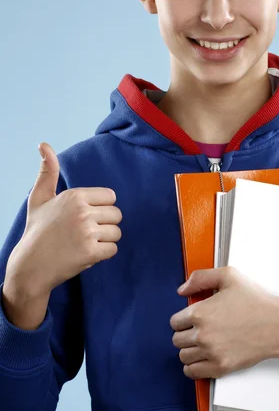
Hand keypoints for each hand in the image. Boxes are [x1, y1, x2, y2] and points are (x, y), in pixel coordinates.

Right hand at [4, 142, 122, 297]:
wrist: (30, 266)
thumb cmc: (37, 230)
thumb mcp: (39, 198)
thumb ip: (48, 171)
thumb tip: (43, 144)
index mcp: (75, 196)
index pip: (111, 197)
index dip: (101, 208)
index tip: (85, 217)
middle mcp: (82, 212)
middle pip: (117, 215)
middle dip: (105, 224)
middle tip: (84, 232)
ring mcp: (87, 232)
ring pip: (116, 232)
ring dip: (105, 240)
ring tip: (84, 242)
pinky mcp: (90, 252)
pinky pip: (113, 249)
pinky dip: (103, 254)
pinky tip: (86, 254)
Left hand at [170, 266, 278, 379]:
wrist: (278, 324)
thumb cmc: (255, 300)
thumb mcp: (228, 276)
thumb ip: (200, 278)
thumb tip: (182, 290)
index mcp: (200, 312)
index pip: (174, 322)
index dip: (183, 319)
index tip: (192, 320)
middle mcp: (202, 334)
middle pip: (176, 340)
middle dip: (185, 334)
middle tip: (198, 330)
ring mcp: (211, 353)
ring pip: (183, 356)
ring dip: (189, 350)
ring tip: (201, 344)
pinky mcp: (221, 367)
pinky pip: (193, 372)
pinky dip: (193, 367)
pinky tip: (202, 358)